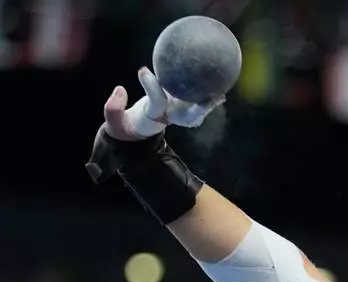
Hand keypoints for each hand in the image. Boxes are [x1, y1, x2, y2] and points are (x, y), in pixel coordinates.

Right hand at [103, 67, 223, 141]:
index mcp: (152, 116)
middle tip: (210, 100)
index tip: (143, 70)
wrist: (133, 131)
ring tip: (220, 95)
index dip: (152, 87)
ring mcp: (174, 113)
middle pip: (188, 117)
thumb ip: (113, 108)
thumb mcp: (114, 120)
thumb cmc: (122, 125)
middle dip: (199, 110)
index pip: (156, 102)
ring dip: (207, 105)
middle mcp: (168, 116)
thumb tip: (120, 90)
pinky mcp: (177, 106)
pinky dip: (203, 95)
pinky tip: (214, 85)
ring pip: (195, 112)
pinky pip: (192, 101)